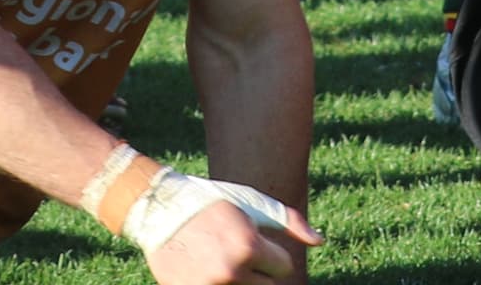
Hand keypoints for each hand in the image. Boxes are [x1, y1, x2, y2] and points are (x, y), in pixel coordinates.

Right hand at [147, 189, 315, 284]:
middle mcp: (230, 272)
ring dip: (240, 280)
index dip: (272, 256)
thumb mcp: (253, 203)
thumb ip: (289, 222)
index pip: (283, 268)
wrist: (160, 211)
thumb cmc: (212, 203)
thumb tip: (319, 241)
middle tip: (237, 253)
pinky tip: (207, 270)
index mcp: (249, 247)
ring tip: (222, 262)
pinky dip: (218, 284)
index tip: (255, 244)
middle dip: (258, 273)